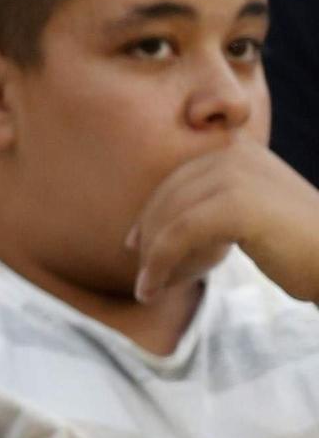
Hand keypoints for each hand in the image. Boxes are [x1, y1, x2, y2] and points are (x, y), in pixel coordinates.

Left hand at [129, 139, 318, 307]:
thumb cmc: (304, 248)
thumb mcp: (257, 212)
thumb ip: (220, 202)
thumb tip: (164, 217)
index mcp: (238, 149)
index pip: (178, 179)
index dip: (151, 212)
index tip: (136, 243)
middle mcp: (233, 153)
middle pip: (169, 195)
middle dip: (147, 234)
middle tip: (138, 269)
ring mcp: (234, 175)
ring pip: (169, 217)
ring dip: (151, 256)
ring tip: (146, 287)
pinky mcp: (235, 205)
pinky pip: (179, 235)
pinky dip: (159, 264)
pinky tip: (152, 288)